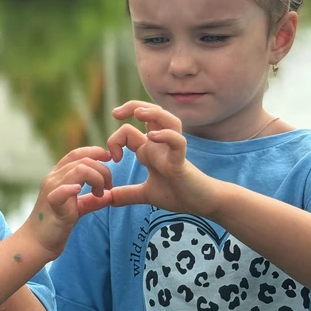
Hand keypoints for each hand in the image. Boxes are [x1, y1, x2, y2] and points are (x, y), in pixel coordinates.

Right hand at [22, 146, 113, 257]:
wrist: (37, 243)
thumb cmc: (55, 226)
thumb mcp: (77, 209)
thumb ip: (92, 201)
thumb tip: (111, 195)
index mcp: (58, 176)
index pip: (77, 154)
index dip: (96, 152)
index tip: (111, 161)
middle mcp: (53, 178)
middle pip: (83, 160)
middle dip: (103, 170)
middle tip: (109, 188)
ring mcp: (51, 189)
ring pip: (79, 170)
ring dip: (97, 179)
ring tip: (100, 194)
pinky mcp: (52, 204)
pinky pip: (61, 191)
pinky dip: (72, 188)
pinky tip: (80, 192)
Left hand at [107, 101, 221, 216]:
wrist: (202, 204)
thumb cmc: (178, 195)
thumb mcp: (146, 195)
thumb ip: (127, 195)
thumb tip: (108, 199)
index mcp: (150, 150)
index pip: (130, 130)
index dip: (115, 139)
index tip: (113, 158)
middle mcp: (160, 146)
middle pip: (151, 113)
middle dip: (132, 106)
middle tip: (115, 113)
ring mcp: (172, 151)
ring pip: (168, 120)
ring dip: (153, 112)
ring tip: (139, 113)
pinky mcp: (181, 162)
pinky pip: (178, 142)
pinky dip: (167, 136)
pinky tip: (153, 136)